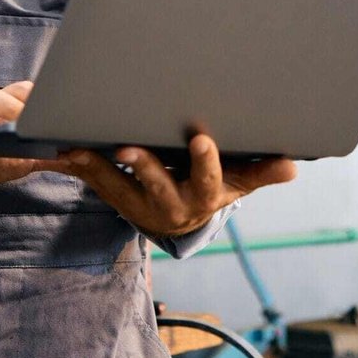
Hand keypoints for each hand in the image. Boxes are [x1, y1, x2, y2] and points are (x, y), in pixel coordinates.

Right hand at [0, 81, 67, 188]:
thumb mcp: (23, 162)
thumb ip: (47, 158)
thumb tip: (76, 156)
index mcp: (14, 109)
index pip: (35, 94)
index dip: (48, 96)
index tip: (65, 103)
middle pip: (14, 91)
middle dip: (30, 100)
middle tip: (43, 117)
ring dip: (3, 106)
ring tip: (14, 122)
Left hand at [62, 134, 295, 237]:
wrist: (178, 217)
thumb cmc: (212, 187)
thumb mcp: (239, 181)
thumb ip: (262, 172)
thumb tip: (293, 167)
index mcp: (201, 196)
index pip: (207, 180)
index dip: (205, 162)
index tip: (203, 140)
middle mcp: (169, 204)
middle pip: (156, 185)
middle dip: (144, 165)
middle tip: (130, 146)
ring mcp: (138, 202)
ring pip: (118, 186)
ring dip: (99, 167)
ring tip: (81, 148)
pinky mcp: (114, 196)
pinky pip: (94, 181)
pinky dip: (79, 165)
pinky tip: (63, 147)